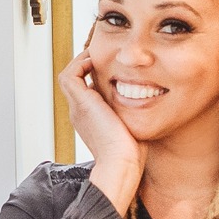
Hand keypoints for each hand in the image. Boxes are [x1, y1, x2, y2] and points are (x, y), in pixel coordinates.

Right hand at [58, 49, 146, 214]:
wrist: (121, 163)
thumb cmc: (132, 152)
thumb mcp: (132, 126)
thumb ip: (134, 114)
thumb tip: (149, 102)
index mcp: (90, 119)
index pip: (86, 91)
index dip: (96, 77)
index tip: (114, 68)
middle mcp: (80, 112)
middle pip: (76, 82)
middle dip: (89, 65)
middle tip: (105, 56)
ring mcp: (78, 108)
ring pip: (69, 76)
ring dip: (82, 62)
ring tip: (99, 55)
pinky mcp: (81, 102)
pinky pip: (70, 75)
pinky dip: (80, 64)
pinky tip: (97, 61)